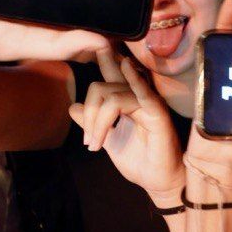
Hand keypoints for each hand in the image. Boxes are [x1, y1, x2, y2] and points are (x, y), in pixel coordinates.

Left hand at [68, 47, 183, 203]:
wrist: (157, 182)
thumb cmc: (138, 161)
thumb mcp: (108, 140)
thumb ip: (92, 123)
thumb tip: (73, 106)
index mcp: (125, 100)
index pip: (108, 74)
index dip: (99, 60)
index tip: (82, 49)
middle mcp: (136, 96)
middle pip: (102, 86)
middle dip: (89, 113)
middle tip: (89, 141)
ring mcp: (147, 103)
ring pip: (113, 94)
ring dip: (98, 122)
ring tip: (95, 145)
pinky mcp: (157, 114)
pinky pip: (143, 93)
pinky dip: (134, 80)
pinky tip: (127, 68)